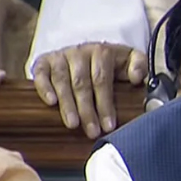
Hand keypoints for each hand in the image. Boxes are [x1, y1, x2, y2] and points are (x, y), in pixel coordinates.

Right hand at [31, 43, 146, 137]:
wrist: (89, 49)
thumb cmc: (111, 62)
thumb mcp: (130, 58)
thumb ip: (139, 65)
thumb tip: (137, 77)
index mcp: (102, 51)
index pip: (102, 80)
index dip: (105, 104)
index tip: (109, 125)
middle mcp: (80, 52)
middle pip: (82, 83)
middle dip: (87, 110)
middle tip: (92, 131)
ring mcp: (61, 56)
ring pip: (62, 81)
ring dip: (67, 105)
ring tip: (73, 125)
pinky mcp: (45, 61)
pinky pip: (41, 74)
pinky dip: (44, 88)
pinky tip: (50, 103)